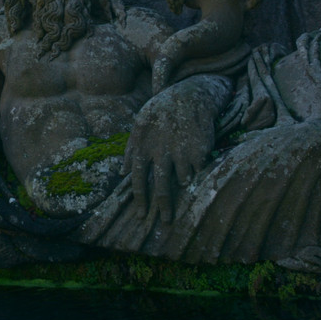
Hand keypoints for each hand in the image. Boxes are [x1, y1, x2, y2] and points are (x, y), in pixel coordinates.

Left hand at [123, 78, 222, 222]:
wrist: (187, 97)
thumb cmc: (159, 114)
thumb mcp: (139, 127)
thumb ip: (130, 151)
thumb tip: (121, 174)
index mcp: (143, 146)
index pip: (139, 178)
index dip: (140, 198)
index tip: (141, 214)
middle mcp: (161, 151)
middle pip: (162, 186)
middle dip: (164, 207)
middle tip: (165, 222)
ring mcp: (181, 152)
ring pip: (182, 179)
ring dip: (183, 179)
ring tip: (183, 169)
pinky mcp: (199, 151)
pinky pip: (197, 169)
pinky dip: (195, 166)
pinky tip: (193, 152)